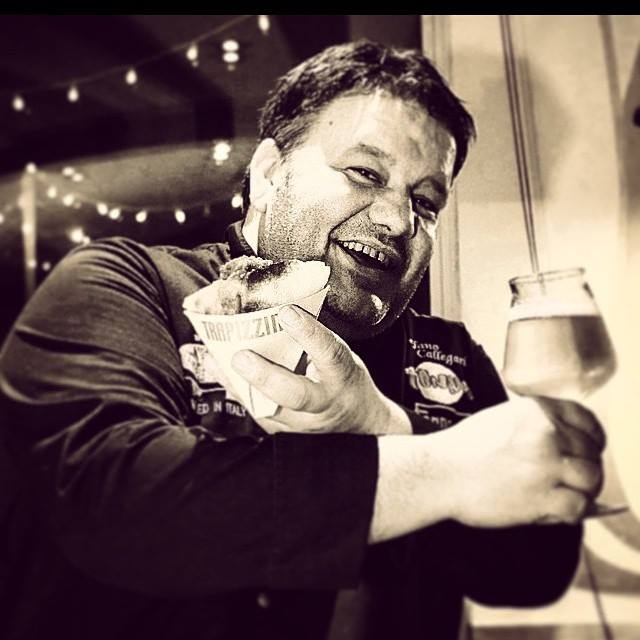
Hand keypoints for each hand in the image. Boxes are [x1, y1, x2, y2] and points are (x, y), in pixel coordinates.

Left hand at [230, 305, 410, 434]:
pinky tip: (221, 372)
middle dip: (265, 375)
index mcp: (342, 375)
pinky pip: (256, 411)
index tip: (286, 312)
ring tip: (218, 360)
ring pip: (269, 409)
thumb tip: (276, 312)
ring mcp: (303, 422)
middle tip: (240, 357)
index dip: (309, 333)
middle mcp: (323, 402)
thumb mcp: (339, 354)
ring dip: (241, 383)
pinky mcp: (284, 430)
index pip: (329, 353)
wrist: (357, 418)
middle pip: (295, 395)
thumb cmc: (343, 376)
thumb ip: (312, 340)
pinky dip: (237, 390)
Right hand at [434, 396, 604, 526]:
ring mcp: (546, 466)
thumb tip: (565, 440)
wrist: (440, 473)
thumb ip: (535, 423)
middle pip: (591, 453)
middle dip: (586, 468)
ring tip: (568, 496)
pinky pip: (577, 507)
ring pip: (590, 480)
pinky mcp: (541, 497)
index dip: (593, 437)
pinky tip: (554, 511)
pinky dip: (570, 512)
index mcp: (536, 410)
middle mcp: (546, 434)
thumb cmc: (463, 447)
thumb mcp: (501, 418)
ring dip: (583, 491)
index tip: (590, 449)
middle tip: (573, 480)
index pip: (586, 419)